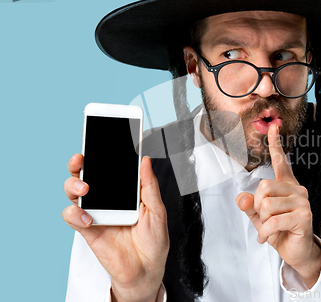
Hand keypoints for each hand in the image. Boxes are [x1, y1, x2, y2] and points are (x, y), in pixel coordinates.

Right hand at [62, 154, 168, 301]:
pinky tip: (88, 217)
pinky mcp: (88, 230)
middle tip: (81, 159)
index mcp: (124, 192)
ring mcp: (96, 213)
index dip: (102, 154)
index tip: (99, 140)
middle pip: (86, 175)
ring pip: (74, 192)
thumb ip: (149, 186)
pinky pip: (72, 217)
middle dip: (78, 163)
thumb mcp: (157, 210)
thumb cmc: (153, 241)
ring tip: (85, 189)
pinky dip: (76, 214)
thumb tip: (144, 161)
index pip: (110, 169)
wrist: (147, 270)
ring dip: (74, 186)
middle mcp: (107, 199)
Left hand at [236, 124, 320, 287]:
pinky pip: (274, 221)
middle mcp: (297, 190)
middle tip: (262, 219)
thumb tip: (241, 197)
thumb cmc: (279, 231)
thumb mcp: (260, 217)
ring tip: (268, 230)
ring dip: (262, 222)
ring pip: (267, 205)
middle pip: (264, 186)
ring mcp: (302, 203)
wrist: (296, 252)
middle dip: (257, 206)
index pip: (281, 161)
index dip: (275, 144)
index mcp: (287, 185)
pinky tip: (266, 239)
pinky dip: (265, 233)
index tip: (272, 127)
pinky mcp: (304, 217)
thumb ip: (250, 205)